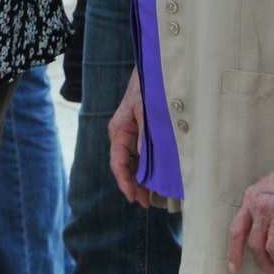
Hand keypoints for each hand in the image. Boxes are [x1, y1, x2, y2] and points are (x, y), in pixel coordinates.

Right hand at [108, 72, 147, 203]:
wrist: (152, 71)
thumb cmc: (146, 87)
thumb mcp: (145, 109)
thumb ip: (144, 134)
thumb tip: (145, 159)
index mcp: (118, 130)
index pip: (118, 162)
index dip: (124, 181)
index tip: (133, 196)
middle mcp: (122, 136)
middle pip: (125, 167)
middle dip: (134, 185)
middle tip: (146, 202)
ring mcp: (130, 136)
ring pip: (133, 164)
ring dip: (141, 180)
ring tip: (151, 197)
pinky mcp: (140, 135)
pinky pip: (141, 156)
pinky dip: (147, 168)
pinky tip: (155, 179)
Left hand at [226, 140, 273, 273]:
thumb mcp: (265, 186)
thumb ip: (258, 205)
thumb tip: (256, 228)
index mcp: (252, 199)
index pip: (237, 230)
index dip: (233, 252)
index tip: (234, 268)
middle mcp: (264, 207)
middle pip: (255, 244)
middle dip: (261, 262)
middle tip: (269, 269)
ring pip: (273, 249)